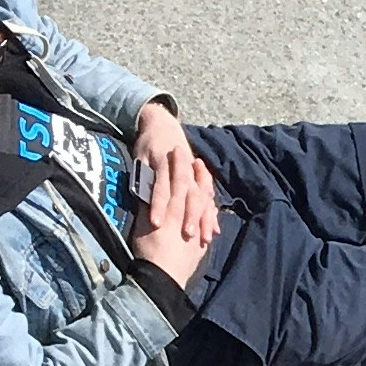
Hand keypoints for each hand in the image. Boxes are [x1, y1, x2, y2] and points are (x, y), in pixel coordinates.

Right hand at [133, 103, 221, 262]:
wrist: (159, 126)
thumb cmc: (170, 157)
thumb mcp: (181, 175)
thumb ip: (193, 198)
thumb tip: (209, 224)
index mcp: (196, 179)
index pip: (205, 201)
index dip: (208, 219)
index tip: (209, 238)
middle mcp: (188, 174)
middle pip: (197, 200)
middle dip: (199, 219)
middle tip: (200, 239)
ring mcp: (173, 169)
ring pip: (181, 193)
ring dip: (182, 214)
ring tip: (182, 233)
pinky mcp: (157, 164)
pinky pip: (157, 187)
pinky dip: (158, 204)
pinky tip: (156, 219)